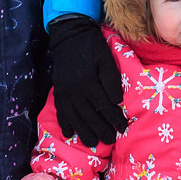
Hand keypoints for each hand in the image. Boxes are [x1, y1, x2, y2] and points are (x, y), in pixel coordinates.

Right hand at [47, 15, 127, 146]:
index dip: (114, 119)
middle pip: (89, 116)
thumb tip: (116, 102)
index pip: (104, 106)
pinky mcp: (58, 91)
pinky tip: (69, 135)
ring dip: (83, 132)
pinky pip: (60, 112)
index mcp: (88, 83)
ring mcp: (64, 93)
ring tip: (92, 143)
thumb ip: (112, 81)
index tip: (123, 128)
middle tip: (110, 141)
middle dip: (101, 130)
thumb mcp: (106, 60)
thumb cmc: (93, 47)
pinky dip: (64, 124)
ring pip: (74, 118)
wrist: (69, 35)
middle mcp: (74, 91)